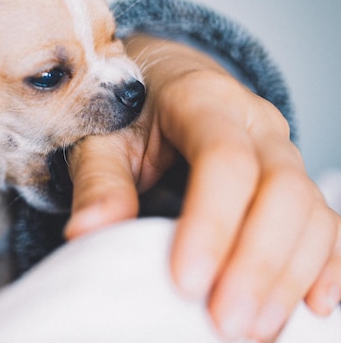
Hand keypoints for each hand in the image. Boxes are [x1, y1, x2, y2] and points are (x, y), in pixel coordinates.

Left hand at [65, 34, 340, 340]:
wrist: (166, 84)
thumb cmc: (130, 114)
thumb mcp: (102, 138)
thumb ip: (98, 180)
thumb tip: (86, 233)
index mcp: (202, 99)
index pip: (224, 158)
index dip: (211, 223)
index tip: (186, 282)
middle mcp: (254, 122)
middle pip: (281, 189)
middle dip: (258, 262)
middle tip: (227, 323)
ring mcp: (281, 151)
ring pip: (310, 210)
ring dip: (289, 275)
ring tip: (256, 330)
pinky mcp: (293, 180)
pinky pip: (325, 221)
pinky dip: (326, 264)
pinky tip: (313, 305)